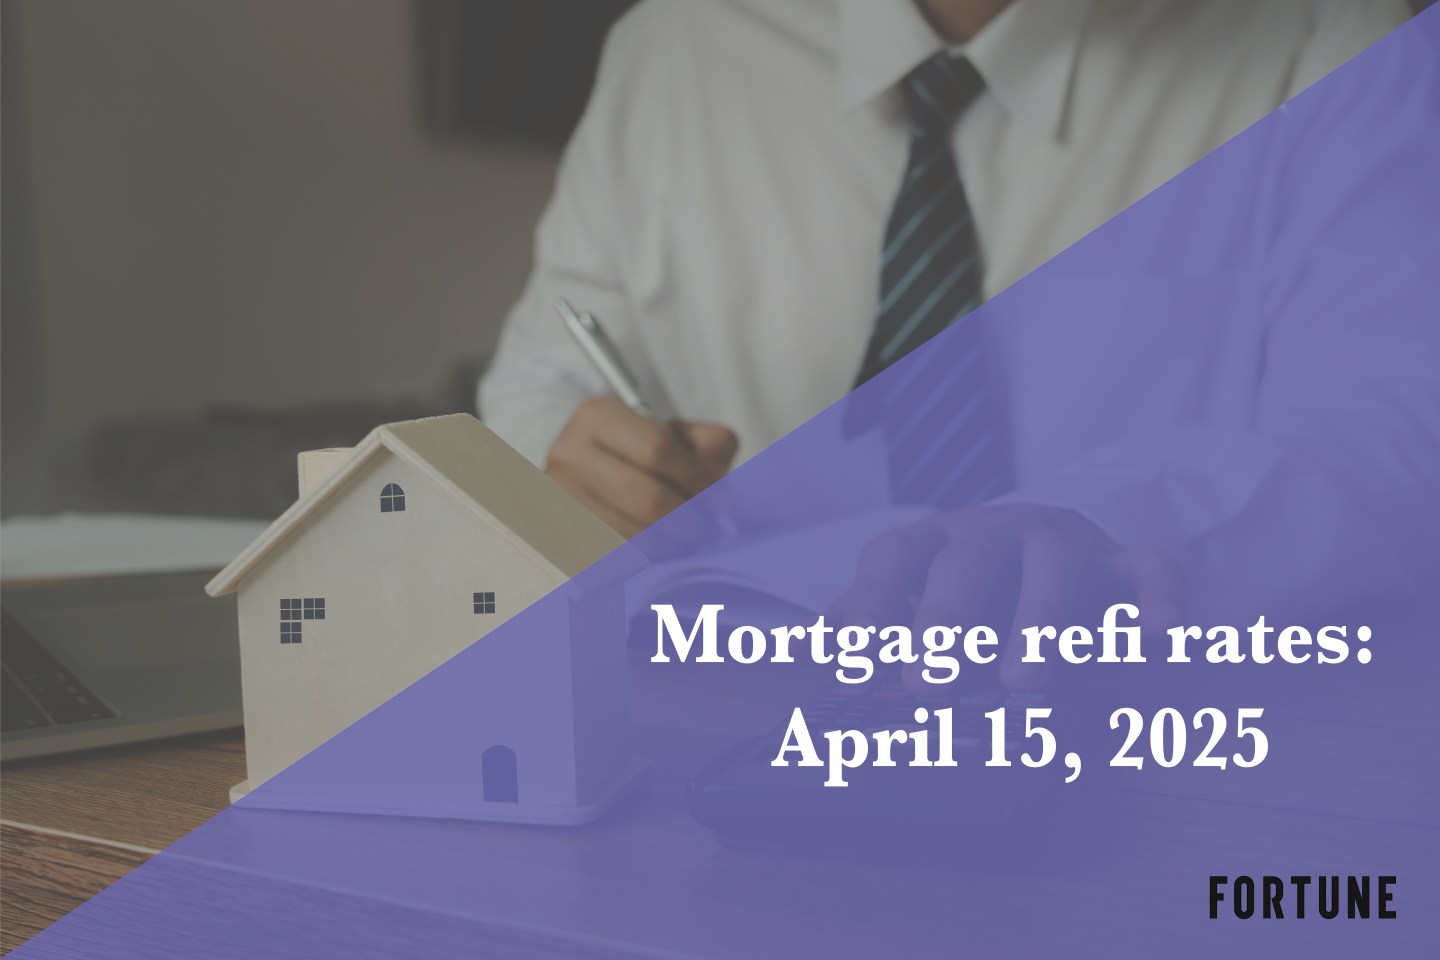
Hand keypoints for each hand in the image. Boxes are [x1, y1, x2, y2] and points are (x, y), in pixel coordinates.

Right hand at [546, 396, 738, 536]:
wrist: (588, 465)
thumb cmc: (640, 447)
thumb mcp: (676, 431)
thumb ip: (710, 446)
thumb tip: (719, 497)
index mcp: (598, 417)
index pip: (657, 449)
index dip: (695, 476)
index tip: (714, 490)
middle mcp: (570, 455)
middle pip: (648, 498)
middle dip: (690, 515)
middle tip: (710, 521)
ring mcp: (561, 498)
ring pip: (637, 532)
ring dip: (676, 538)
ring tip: (691, 530)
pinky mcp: (565, 535)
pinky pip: (622, 553)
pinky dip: (654, 550)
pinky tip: (665, 539)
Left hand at [828, 504, 1183, 690]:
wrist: (1054, 540)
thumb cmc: (975, 580)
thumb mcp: (918, 595)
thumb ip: (870, 622)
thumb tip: (803, 649)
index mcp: (935, 541)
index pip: (893, 559)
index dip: (869, 603)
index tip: (850, 657)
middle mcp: (993, 533)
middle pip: (967, 563)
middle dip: (945, 623)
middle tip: (926, 684)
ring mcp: (1059, 542)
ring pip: (1053, 565)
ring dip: (1039, 621)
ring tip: (1025, 681)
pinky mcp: (1117, 561)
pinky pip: (1146, 569)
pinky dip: (1157, 600)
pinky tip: (1160, 637)